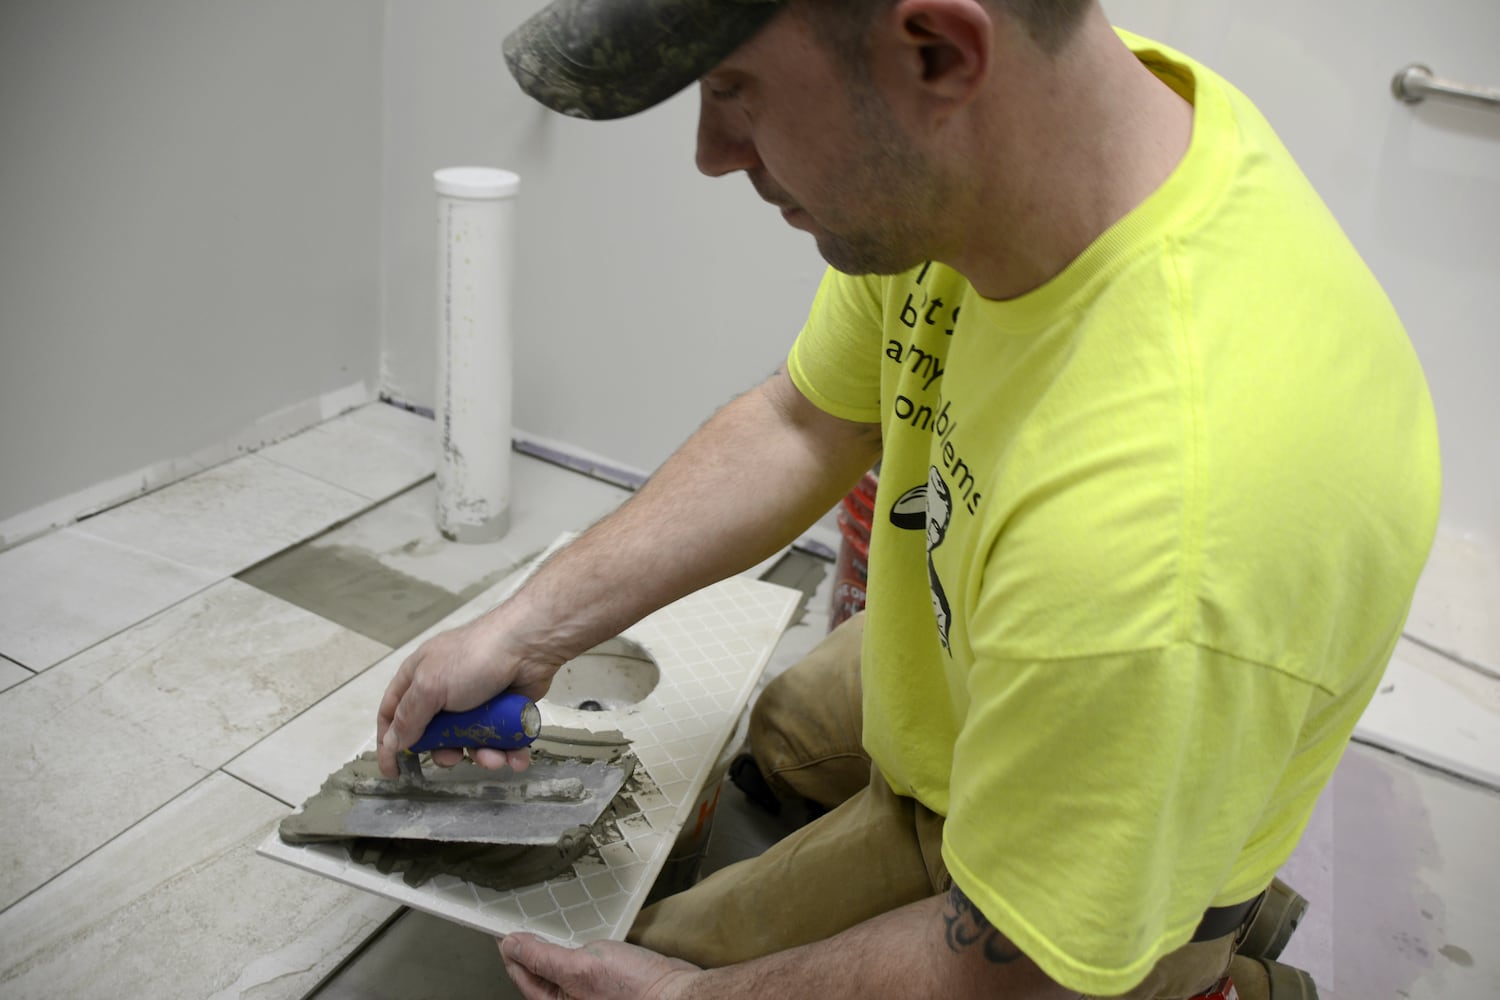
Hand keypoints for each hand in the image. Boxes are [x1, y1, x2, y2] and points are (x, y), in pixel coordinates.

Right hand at [376, 610, 560, 777]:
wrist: (529, 646)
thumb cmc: (473, 660)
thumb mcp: (430, 687)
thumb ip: (408, 718)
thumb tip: (391, 743)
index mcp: (418, 677)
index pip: (392, 714)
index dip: (389, 742)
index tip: (392, 771)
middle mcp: (444, 690)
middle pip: (433, 735)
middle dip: (444, 752)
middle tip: (454, 757)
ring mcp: (475, 700)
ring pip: (469, 740)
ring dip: (482, 755)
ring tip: (495, 757)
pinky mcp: (502, 709)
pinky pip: (499, 738)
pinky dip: (507, 750)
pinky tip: (515, 756)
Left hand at [500, 933, 698, 999]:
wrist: (674, 994)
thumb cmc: (631, 989)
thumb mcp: (578, 967)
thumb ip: (541, 957)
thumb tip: (511, 945)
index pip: (521, 974)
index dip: (510, 949)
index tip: (504, 927)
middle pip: (538, 972)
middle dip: (530, 947)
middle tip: (524, 920)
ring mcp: (586, 993)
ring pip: (560, 967)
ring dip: (553, 946)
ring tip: (548, 925)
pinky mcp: (604, 983)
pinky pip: (581, 964)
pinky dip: (576, 947)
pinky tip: (581, 933)